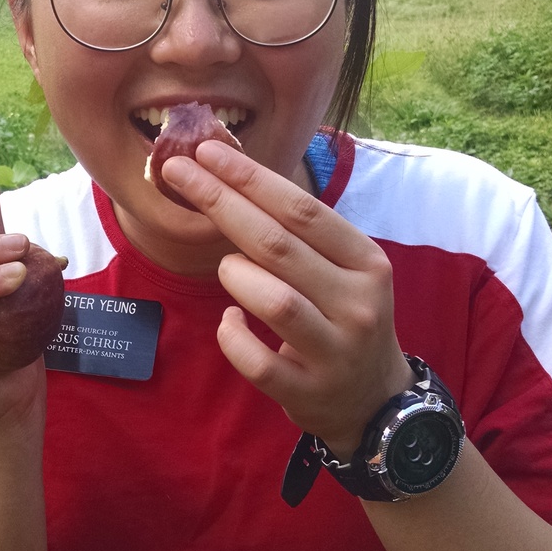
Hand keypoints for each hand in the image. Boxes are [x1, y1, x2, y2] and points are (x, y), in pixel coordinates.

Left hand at [161, 140, 411, 455]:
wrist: (374, 400)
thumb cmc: (343, 317)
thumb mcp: (343, 270)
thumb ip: (298, 234)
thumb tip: (229, 175)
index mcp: (366, 261)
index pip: (303, 210)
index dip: (250, 177)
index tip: (207, 151)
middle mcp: (357, 303)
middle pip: (278, 245)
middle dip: (221, 202)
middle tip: (177, 172)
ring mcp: (335, 350)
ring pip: (274, 301)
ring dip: (235, 275)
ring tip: (228, 269)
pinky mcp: (308, 392)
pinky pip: (255, 361)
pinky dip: (232, 336)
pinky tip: (230, 321)